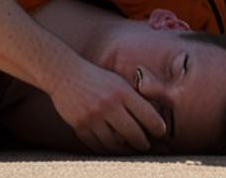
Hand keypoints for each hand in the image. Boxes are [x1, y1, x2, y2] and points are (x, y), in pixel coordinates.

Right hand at [48, 57, 166, 152]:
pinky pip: (97, 145)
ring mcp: (93, 117)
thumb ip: (134, 97)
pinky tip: (112, 148)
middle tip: (146, 145)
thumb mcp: (118, 81)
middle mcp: (109, 104)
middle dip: (143, 143)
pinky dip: (106, 149)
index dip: (158, 127)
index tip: (161, 132)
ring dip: (125, 150)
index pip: (147, 115)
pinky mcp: (80, 126)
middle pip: (133, 133)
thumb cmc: (97, 78)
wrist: (64, 74)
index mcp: (122, 91)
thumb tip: (154, 117)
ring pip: (115, 144)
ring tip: (131, 149)